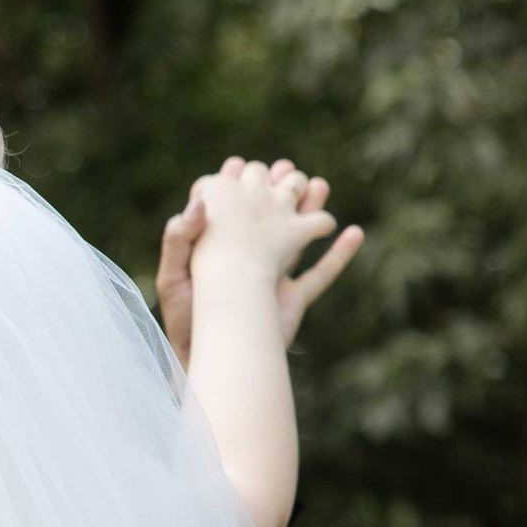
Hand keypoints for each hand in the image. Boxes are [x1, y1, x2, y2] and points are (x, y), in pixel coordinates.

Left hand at [156, 158, 363, 365]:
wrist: (201, 361)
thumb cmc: (183, 323)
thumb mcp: (172, 278)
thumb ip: (179, 240)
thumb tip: (195, 204)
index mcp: (219, 252)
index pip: (231, 211)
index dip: (238, 187)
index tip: (244, 165)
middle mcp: (248, 262)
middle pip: (268, 220)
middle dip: (279, 192)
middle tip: (290, 169)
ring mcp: (272, 280)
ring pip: (296, 240)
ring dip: (309, 212)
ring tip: (320, 185)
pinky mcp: (291, 302)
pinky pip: (320, 275)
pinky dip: (338, 255)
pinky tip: (354, 232)